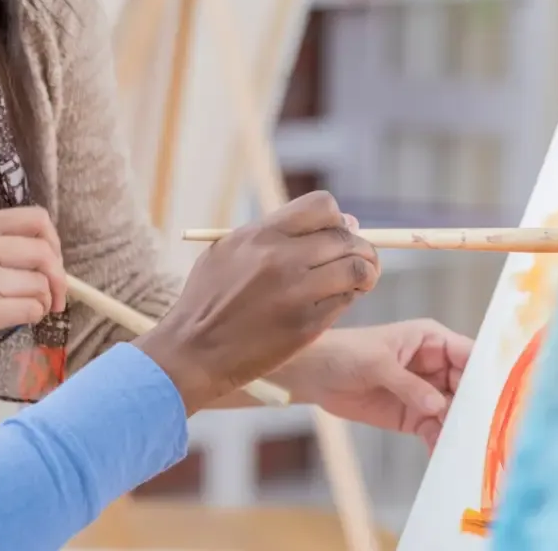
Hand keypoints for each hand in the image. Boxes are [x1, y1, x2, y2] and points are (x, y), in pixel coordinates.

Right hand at [0, 207, 67, 363]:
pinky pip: (30, 309)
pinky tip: (17, 318)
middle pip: (44, 252)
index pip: (37, 219)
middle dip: (59, 278)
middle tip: (54, 296)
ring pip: (40, 284)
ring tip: (29, 308)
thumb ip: (0, 245)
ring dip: (44, 301)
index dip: (54, 243)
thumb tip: (51, 259)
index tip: (51, 265)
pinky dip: (33, 316)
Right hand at [136, 191, 379, 412]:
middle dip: (360, 247)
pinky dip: (349, 298)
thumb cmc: (209, 299)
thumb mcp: (228, 252)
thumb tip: (341, 222)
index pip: (322, 206)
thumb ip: (276, 234)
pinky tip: (337, 300)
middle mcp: (280, 259)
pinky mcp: (306, 325)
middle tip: (359, 259)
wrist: (192, 350)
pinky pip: (345, 301)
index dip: (336, 219)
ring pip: (356, 269)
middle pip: (345, 238)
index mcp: (260, 236)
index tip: (336, 233)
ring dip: (365, 273)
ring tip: (360, 280)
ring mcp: (295, 293)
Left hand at [273, 320, 471, 449]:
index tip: (497, 398)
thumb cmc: (343, 352)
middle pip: (468, 388)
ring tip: (465, 448)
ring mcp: (427, 392)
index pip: (469, 355)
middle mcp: (436, 366)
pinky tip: (443, 456)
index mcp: (432, 341)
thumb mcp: (375, 362)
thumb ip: (407, 383)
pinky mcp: (414, 415)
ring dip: (460, 430)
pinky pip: (435, 430)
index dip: (485, 375)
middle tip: (482, 431)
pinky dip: (440, 443)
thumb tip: (438, 405)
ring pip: (454, 412)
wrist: (313, 374)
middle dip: (475, 409)